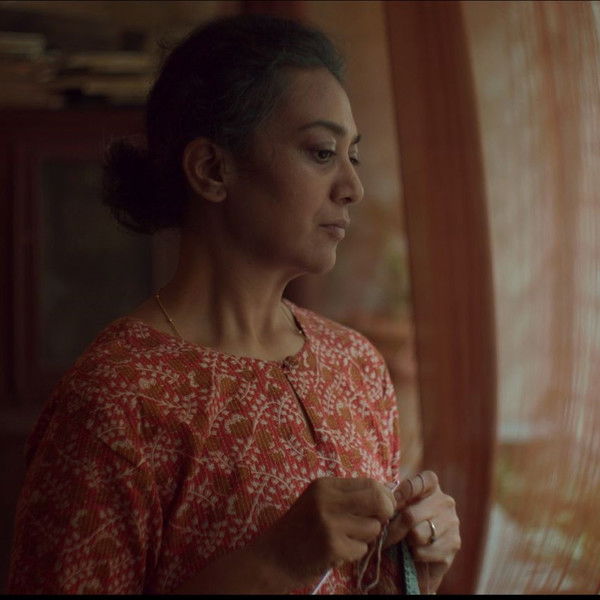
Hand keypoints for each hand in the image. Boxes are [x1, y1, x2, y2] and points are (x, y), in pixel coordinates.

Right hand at [255, 477, 395, 589]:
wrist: (274, 556)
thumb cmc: (300, 528)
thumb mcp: (319, 501)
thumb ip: (347, 496)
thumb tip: (386, 496)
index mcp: (325, 485)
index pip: (370, 483)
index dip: (385, 496)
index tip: (385, 506)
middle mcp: (327, 500)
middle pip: (377, 500)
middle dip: (386, 512)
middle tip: (379, 521)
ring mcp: (329, 523)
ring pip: (373, 528)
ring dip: (366, 537)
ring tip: (346, 538)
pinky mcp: (332, 547)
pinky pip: (361, 548)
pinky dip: (354, 552)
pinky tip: (337, 551)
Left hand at [384, 470, 460, 592]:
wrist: (419, 553)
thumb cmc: (404, 522)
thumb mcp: (396, 504)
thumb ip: (391, 497)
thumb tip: (388, 498)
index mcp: (432, 486)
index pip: (422, 480)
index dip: (405, 491)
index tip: (392, 501)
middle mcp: (446, 501)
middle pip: (411, 515)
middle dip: (394, 527)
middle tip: (385, 533)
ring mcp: (452, 523)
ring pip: (418, 535)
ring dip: (406, 541)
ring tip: (405, 540)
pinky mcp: (454, 544)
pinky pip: (424, 551)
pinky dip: (414, 554)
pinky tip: (416, 551)